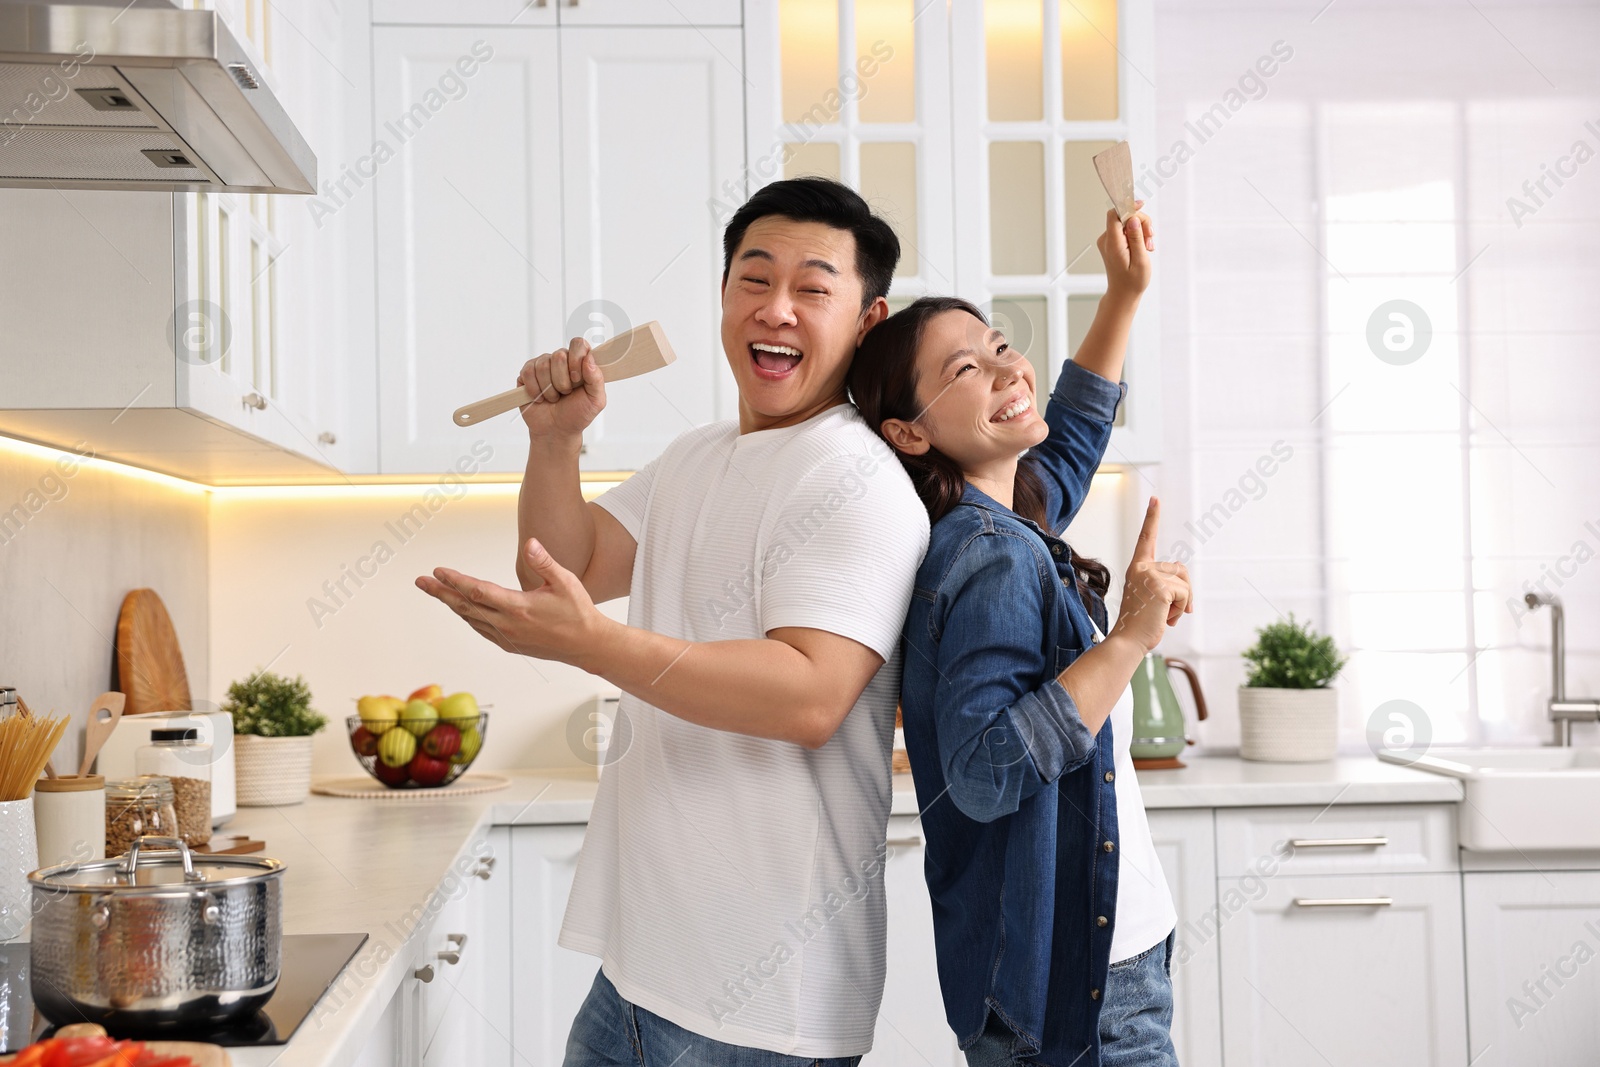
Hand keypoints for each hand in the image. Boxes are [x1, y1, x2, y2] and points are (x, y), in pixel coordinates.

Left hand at [416, 538, 613, 668]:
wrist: (587, 645)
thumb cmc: (578, 611)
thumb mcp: (565, 581)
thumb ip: (544, 562)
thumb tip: (530, 543)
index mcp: (519, 607)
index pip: (477, 590)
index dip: (455, 580)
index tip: (438, 570)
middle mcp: (508, 624)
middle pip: (465, 606)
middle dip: (441, 592)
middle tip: (421, 581)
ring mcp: (507, 637)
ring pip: (471, 618)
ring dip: (452, 604)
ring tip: (437, 592)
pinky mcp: (511, 645)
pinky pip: (482, 629)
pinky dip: (468, 617)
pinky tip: (462, 610)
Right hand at [517, 337, 606, 439]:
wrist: (557, 430)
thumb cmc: (577, 414)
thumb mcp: (595, 400)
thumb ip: (597, 379)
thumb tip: (589, 359)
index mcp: (580, 362)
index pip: (578, 344)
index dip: (576, 359)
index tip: (577, 379)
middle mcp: (561, 360)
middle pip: (559, 355)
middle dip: (563, 381)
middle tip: (565, 393)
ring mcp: (543, 365)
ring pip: (543, 365)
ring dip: (549, 388)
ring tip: (554, 398)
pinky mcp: (527, 373)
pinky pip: (528, 372)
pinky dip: (535, 389)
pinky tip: (540, 397)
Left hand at [1097, 203, 1153, 300]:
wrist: (1123, 294)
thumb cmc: (1132, 281)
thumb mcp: (1140, 260)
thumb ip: (1136, 238)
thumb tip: (1133, 218)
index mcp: (1113, 244)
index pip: (1115, 215)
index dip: (1128, 206)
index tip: (1142, 206)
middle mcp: (1107, 240)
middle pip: (1124, 216)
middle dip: (1141, 223)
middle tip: (1151, 239)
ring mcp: (1108, 241)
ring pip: (1127, 222)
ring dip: (1141, 231)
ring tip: (1148, 247)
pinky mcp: (1112, 242)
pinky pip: (1126, 230)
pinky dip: (1137, 235)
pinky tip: (1143, 247)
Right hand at [1110, 497, 1191, 652]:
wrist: (1128, 641)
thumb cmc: (1140, 624)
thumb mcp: (1151, 600)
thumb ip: (1164, 587)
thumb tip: (1186, 594)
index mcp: (1137, 568)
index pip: (1146, 538)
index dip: (1152, 518)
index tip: (1155, 498)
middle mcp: (1142, 567)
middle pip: (1180, 568)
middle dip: (1184, 592)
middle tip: (1170, 612)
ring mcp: (1150, 575)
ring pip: (1185, 583)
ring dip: (1182, 603)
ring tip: (1165, 615)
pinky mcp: (1160, 587)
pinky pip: (1185, 594)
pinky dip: (1181, 609)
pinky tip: (1166, 618)